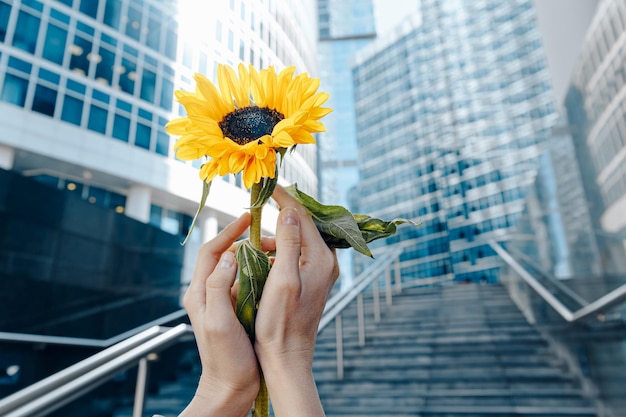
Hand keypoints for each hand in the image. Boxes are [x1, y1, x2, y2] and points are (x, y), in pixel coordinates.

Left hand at [179, 213, 258, 416]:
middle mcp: (208, 293)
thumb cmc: (224, 358)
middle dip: (245, 241)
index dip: (228, 231)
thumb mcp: (218, 321)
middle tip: (268, 235)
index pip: (211, 251)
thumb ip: (219, 286)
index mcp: (199, 292)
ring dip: (255, 256)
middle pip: (224, 255)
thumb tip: (229, 255)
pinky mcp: (235, 310)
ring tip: (276, 250)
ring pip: (238, 268)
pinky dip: (260, 273)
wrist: (231, 387)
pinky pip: (247, 283)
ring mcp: (222, 301)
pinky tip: (276, 272)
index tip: (247, 218)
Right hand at [254, 186, 339, 415]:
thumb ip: (288, 242)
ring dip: (277, 234)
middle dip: (282, 212)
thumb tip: (289, 210)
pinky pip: (296, 254)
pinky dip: (279, 249)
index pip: (303, 217)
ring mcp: (320, 272)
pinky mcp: (311, 281)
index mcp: (321, 259)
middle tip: (261, 201)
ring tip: (254, 234)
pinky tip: (261, 255)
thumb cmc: (281, 322)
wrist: (287, 357)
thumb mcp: (282, 279)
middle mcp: (326, 262)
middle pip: (304, 225)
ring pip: (298, 240)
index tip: (267, 186)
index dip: (284, 199)